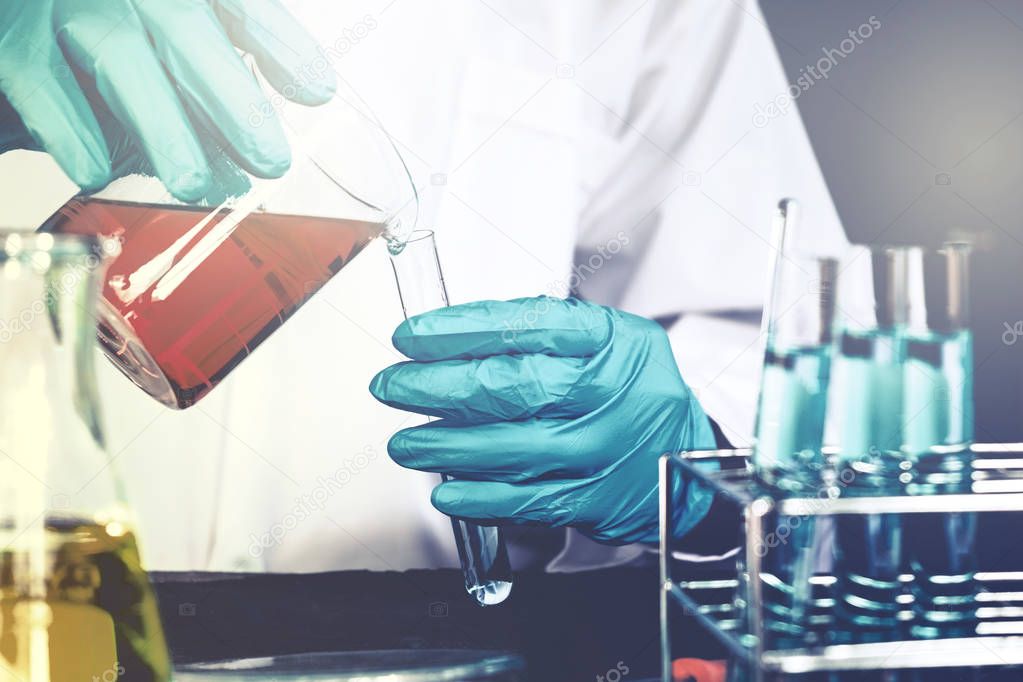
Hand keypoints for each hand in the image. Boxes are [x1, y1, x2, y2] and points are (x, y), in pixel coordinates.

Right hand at [0, 0, 335, 199]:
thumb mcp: (162, 52)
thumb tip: (250, 154)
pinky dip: (69, 124)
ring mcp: (68, 5)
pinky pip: (39, 76)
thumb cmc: (101, 41)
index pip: (240, 6)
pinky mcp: (12, 39)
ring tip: (194, 184)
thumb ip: (205, 86)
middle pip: (189, 35)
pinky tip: (96, 170)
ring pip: (122, 58)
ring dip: (163, 125)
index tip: (318, 91)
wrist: (30, 18)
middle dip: (232, 100)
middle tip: (270, 160)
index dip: (280, 44)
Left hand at [370, 297, 717, 544]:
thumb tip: (455, 334)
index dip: (462, 329)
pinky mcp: (591, 500)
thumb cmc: (633, 391)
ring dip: (444, 447)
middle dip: (437, 387)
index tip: (413, 335)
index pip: (530, 326)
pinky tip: (445, 492)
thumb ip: (545, 331)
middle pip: (512, 386)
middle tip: (391, 386)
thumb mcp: (611, 340)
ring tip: (403, 443)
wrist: (689, 460)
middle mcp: (609, 394)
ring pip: (510, 448)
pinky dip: (479, 499)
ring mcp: (600, 451)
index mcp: (613, 342)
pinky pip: (525, 501)